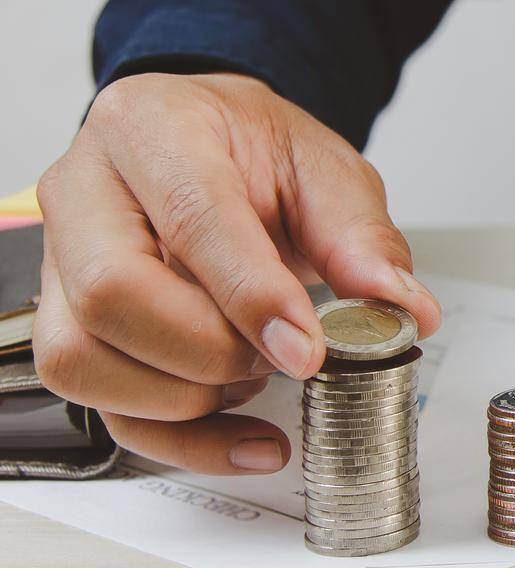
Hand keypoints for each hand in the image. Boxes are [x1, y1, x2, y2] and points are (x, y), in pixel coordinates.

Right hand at [33, 72, 440, 473]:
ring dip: (185, 396)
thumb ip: (361, 237)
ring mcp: (61, 263)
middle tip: (286, 356)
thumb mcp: (325, 169)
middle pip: (114, 294)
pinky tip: (248, 437)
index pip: (191, 217)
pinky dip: (180, 440)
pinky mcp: (65, 325)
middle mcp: (86, 191)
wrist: (213, 143)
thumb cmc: (254, 150)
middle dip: (211, 350)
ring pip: (84, 359)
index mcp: (152, 127)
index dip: (251, 294)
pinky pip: (100, 405)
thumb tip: (400, 306)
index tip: (308, 348)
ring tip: (257, 374)